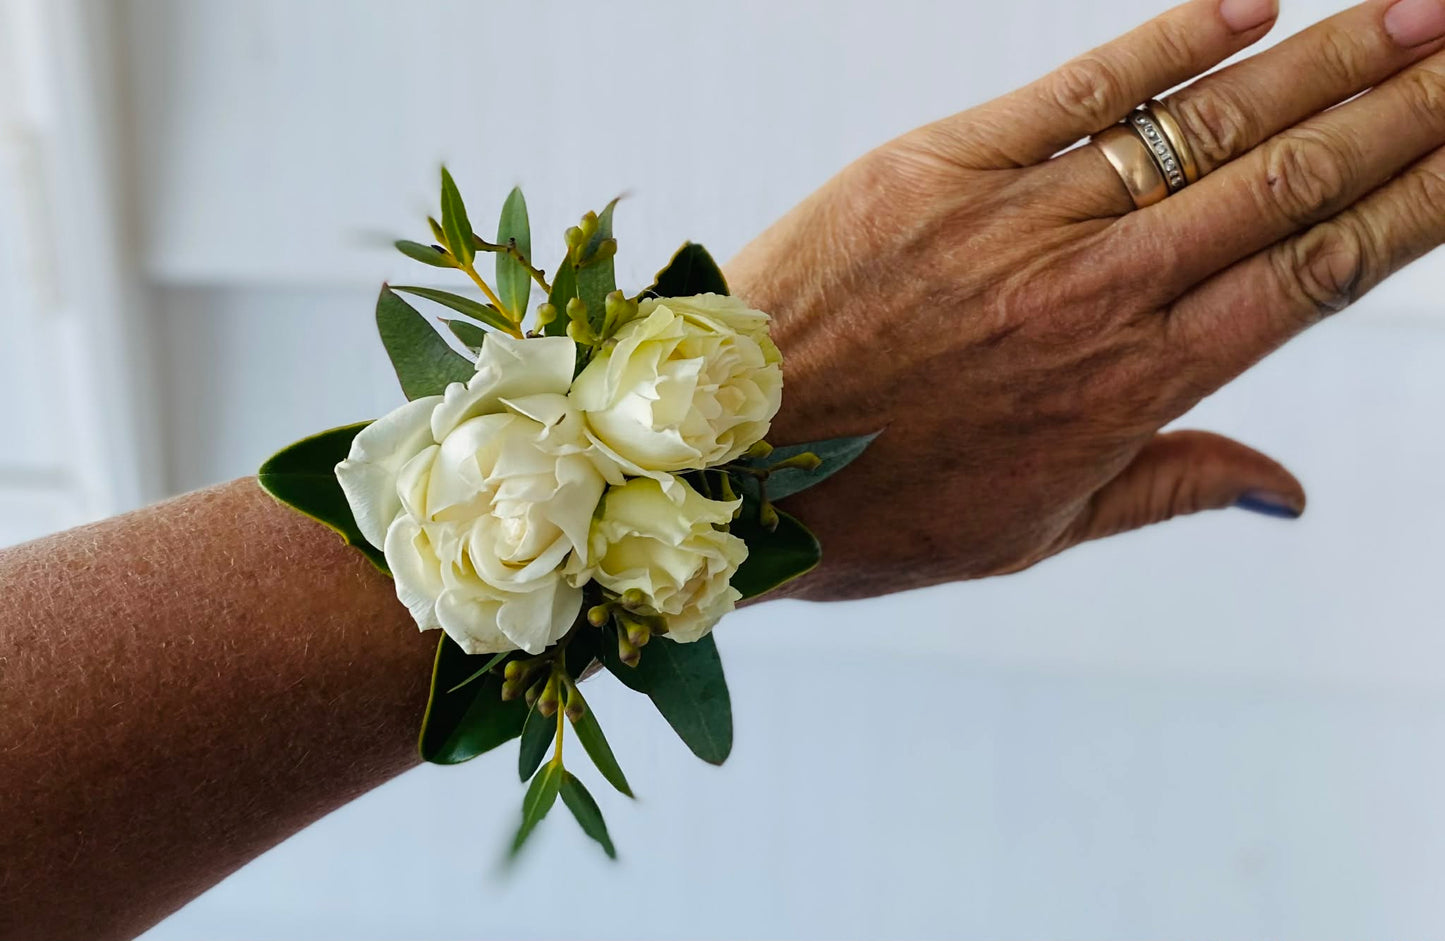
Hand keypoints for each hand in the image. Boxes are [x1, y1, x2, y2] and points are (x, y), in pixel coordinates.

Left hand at [726, 0, 1444, 600]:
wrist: (726, 464)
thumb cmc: (877, 511)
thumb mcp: (1034, 532)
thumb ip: (1167, 487)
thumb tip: (1289, 489)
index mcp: (1135, 390)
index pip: (1318, 274)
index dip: (1417, 201)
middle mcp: (1099, 297)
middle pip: (1289, 180)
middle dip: (1404, 108)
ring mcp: (1021, 223)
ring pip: (1204, 126)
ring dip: (1324, 60)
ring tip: (1417, 13)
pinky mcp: (937, 168)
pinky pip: (1074, 90)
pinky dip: (1167, 41)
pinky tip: (1250, 3)